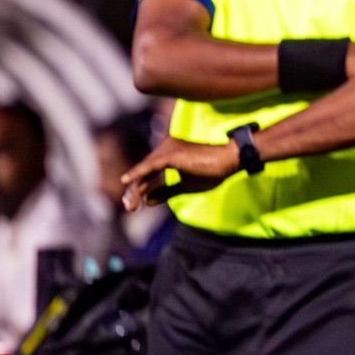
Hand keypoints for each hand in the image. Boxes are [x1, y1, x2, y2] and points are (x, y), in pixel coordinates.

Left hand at [120, 137, 238, 208]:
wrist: (228, 161)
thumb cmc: (211, 171)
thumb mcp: (186, 186)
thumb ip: (165, 191)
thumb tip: (147, 201)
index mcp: (170, 153)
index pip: (150, 171)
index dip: (141, 187)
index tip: (134, 205)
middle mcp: (166, 147)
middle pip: (145, 171)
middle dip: (135, 190)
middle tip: (129, 207)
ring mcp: (168, 149)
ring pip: (145, 170)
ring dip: (135, 188)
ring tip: (130, 204)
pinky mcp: (171, 155)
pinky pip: (149, 166)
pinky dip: (137, 174)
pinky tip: (126, 181)